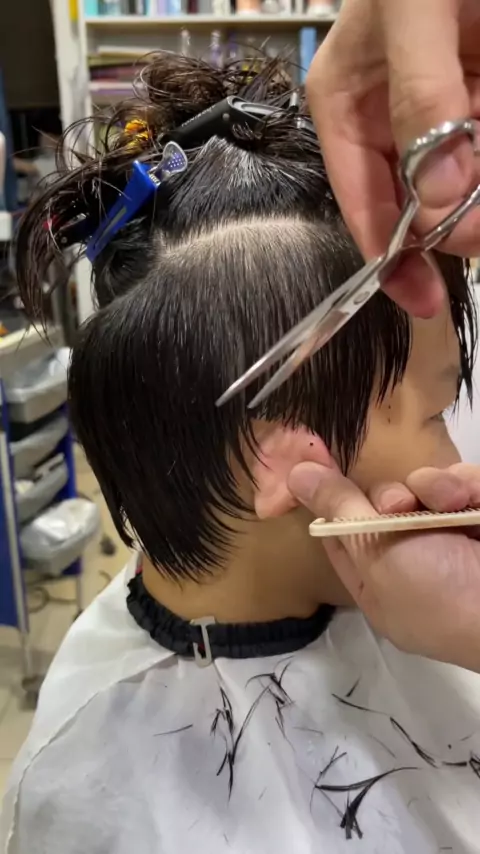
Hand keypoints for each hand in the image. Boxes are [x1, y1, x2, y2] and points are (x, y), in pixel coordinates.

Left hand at [288, 461, 479, 671]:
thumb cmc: (438, 591)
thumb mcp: (377, 552)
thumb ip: (338, 508)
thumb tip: (294, 473)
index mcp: (380, 584)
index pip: (342, 536)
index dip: (329, 501)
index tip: (314, 462)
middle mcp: (414, 561)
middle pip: (383, 505)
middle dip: (390, 497)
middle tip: (402, 504)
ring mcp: (452, 539)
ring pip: (424, 489)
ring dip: (434, 489)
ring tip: (449, 502)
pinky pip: (463, 484)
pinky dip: (466, 485)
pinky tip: (471, 499)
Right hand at [306, 0, 479, 317]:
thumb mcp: (414, 9)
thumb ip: (421, 96)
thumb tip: (437, 197)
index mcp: (347, 106)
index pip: (361, 200)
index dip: (390, 255)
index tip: (424, 299)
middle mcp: (387, 122)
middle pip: (415, 204)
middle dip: (451, 227)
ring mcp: (437, 118)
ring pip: (457, 188)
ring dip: (476, 202)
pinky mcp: (474, 111)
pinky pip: (478, 159)